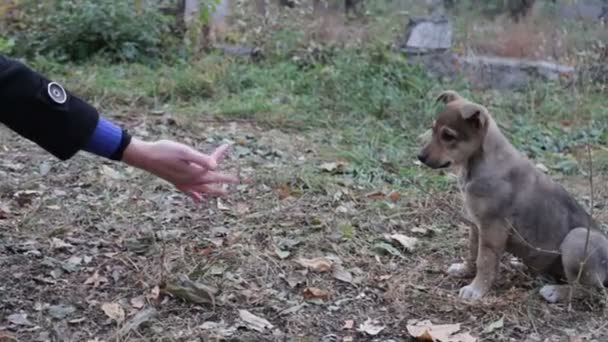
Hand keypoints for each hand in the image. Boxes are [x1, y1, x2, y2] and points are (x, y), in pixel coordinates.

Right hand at [121, 138, 238, 200]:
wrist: (144, 156)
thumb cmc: (164, 151)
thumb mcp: (184, 152)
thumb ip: (201, 159)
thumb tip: (215, 166)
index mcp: (193, 173)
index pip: (213, 170)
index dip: (221, 162)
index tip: (232, 160)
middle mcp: (189, 181)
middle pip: (210, 183)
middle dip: (222, 182)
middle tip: (234, 181)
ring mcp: (181, 183)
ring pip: (201, 190)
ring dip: (212, 191)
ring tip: (221, 193)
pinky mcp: (175, 182)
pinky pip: (189, 192)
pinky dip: (196, 196)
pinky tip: (197, 200)